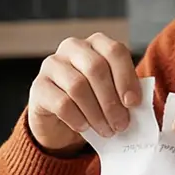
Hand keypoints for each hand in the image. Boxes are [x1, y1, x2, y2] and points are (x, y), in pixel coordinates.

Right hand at [27, 33, 139, 151]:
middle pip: (96, 68)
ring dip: (96, 113)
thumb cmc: (92, 103)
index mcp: (95, 43)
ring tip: (106, 131)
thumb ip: (124, 93)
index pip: (114, 51)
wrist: (59, 121)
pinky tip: (84, 128)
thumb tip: (136, 105)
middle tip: (121, 125)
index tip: (133, 103)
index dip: (126, 78)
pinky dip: (77, 119)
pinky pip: (61, 103)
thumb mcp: (112, 94)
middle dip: (111, 100)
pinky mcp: (38, 86)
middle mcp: (72, 47)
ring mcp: (52, 65)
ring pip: (78, 86)